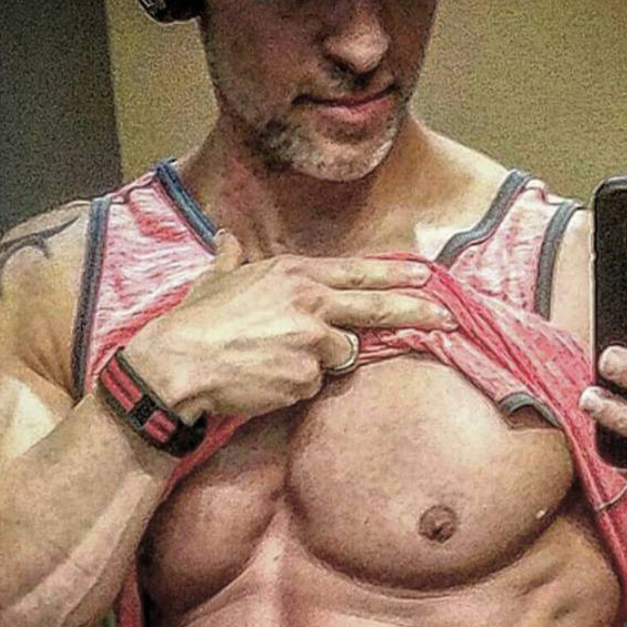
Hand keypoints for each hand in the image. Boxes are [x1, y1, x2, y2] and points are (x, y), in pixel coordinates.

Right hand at [125, 230, 454, 420]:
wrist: (179, 363)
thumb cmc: (194, 322)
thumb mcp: (214, 280)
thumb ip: (231, 260)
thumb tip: (227, 240)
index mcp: (295, 274)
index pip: (359, 272)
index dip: (395, 276)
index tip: (427, 278)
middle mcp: (311, 302)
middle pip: (377, 307)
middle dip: (418, 311)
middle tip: (448, 317)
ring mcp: (313, 341)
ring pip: (341, 354)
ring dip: (320, 361)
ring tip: (276, 360)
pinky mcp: (307, 377)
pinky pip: (314, 385)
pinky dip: (296, 386)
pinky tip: (267, 380)